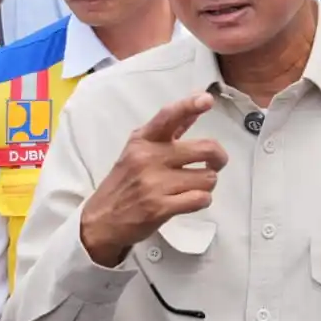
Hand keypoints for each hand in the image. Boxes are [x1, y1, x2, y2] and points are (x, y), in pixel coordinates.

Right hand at [78, 93, 226, 265]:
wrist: (102, 220)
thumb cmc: (126, 182)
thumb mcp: (140, 149)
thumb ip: (170, 128)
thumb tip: (197, 102)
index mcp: (143, 140)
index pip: (168, 116)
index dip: (189, 105)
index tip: (207, 100)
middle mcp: (148, 157)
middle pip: (205, 149)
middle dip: (219, 158)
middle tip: (215, 164)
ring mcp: (154, 183)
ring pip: (208, 178)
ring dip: (207, 184)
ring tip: (193, 187)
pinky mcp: (160, 207)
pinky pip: (201, 199)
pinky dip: (202, 200)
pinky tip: (190, 200)